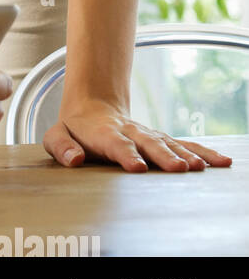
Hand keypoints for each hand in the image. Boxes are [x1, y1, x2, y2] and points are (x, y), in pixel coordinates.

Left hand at [45, 98, 233, 170]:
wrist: (92, 109)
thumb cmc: (74, 131)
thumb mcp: (56, 136)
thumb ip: (61, 147)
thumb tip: (74, 160)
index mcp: (105, 134)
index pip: (116, 144)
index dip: (127, 154)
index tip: (138, 167)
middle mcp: (131, 132)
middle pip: (148, 143)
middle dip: (163, 156)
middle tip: (178, 169)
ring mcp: (148, 135)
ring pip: (169, 143)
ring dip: (185, 155)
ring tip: (200, 168)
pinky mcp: (161, 139)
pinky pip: (184, 144)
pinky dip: (203, 152)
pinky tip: (222, 162)